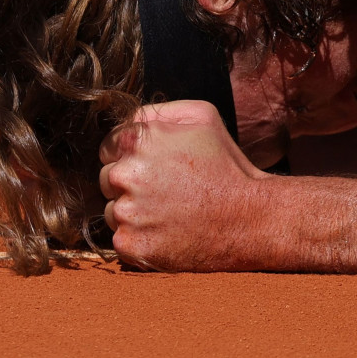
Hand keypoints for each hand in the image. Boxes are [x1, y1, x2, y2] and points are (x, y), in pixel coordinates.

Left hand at [99, 100, 270, 271]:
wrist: (249, 218)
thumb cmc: (227, 165)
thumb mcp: (202, 116)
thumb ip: (159, 112)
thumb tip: (130, 120)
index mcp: (137, 141)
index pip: (108, 148)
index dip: (130, 157)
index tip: (154, 168)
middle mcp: (124, 175)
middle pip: (107, 180)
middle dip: (130, 185)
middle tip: (166, 192)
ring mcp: (125, 213)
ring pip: (113, 211)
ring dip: (133, 213)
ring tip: (170, 214)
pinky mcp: (131, 245)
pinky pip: (121, 240)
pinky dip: (140, 238)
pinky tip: (167, 233)